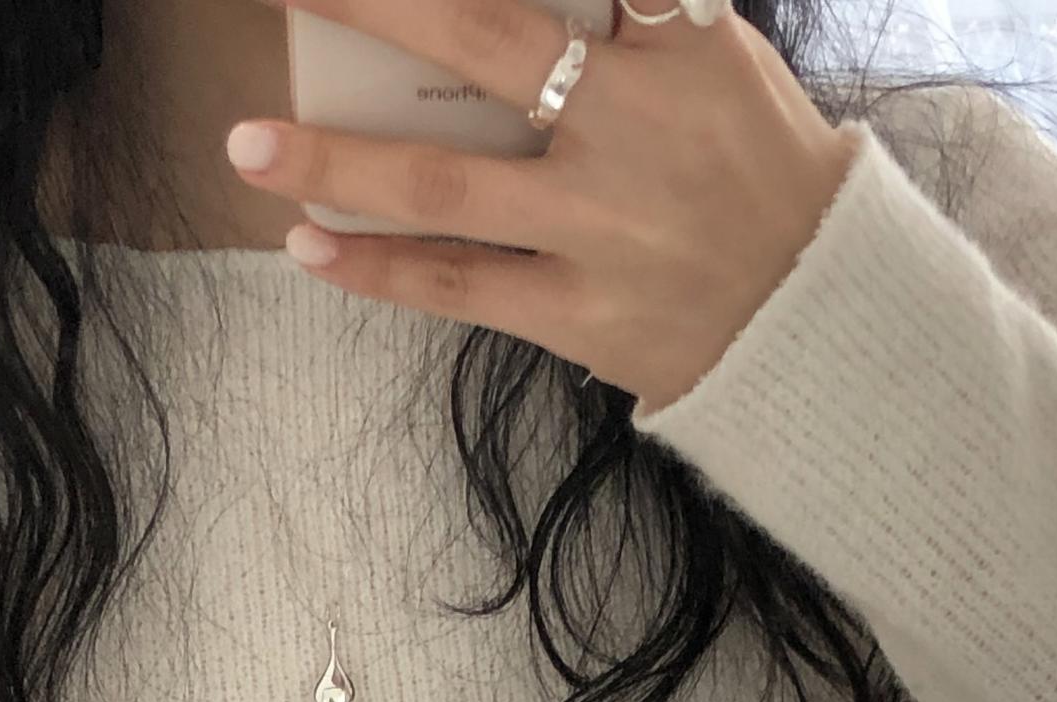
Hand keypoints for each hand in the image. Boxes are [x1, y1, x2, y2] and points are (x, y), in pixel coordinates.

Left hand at [228, 0, 861, 415]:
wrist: (811, 312)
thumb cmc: (749, 166)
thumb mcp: (713, 54)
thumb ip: (630, 9)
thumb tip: (543, 7)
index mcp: (673, 44)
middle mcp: (633, 128)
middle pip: (483, 39)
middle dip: (375, 3)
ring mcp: (600, 229)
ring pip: (445, 186)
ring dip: (333, 161)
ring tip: (246, 145)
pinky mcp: (578, 315)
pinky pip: (457, 288)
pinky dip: (375, 267)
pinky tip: (306, 243)